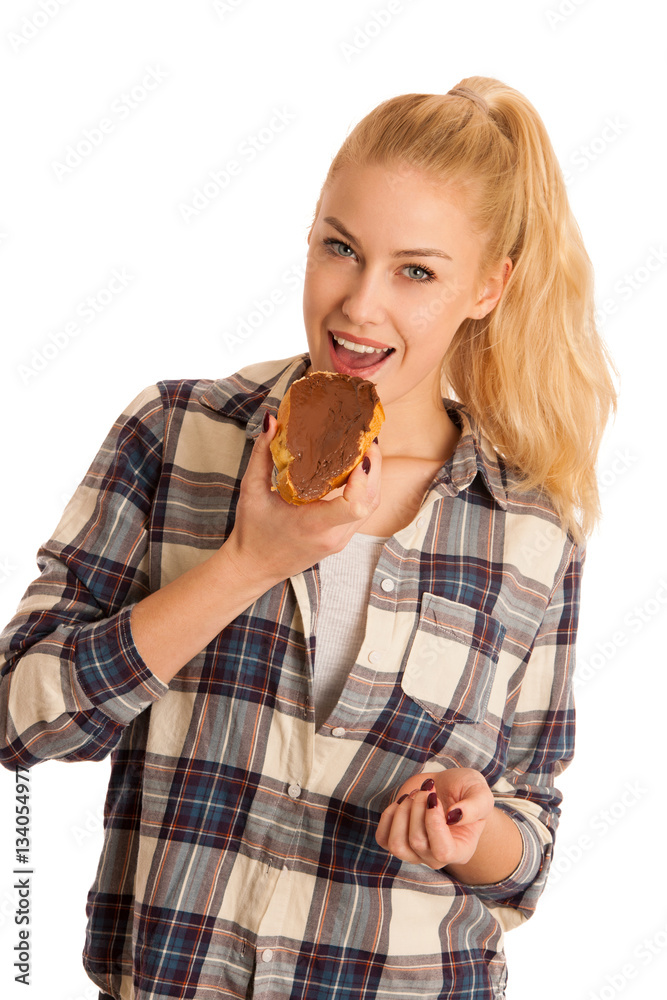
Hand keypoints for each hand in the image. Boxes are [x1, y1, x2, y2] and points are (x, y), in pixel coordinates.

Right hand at [219, 414, 381, 587]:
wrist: (253, 567)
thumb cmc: (252, 532)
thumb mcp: (251, 490)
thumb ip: (262, 454)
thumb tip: (272, 421)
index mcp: (313, 525)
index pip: (354, 506)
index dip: (364, 479)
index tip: (362, 454)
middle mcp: (332, 536)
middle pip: (371, 501)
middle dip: (375, 468)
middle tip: (367, 439)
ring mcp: (340, 540)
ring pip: (372, 507)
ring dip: (373, 478)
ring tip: (364, 450)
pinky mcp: (341, 540)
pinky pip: (363, 513)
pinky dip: (365, 490)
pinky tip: (357, 470)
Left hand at [375, 768, 494, 870]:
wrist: (447, 787)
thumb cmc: (466, 792)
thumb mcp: (480, 793)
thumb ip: (474, 806)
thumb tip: (454, 816)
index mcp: (461, 850)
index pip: (442, 851)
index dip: (433, 823)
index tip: (434, 798)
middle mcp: (436, 857)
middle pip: (416, 842)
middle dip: (417, 807)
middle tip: (427, 790)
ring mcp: (415, 852)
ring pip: (396, 845)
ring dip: (402, 812)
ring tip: (414, 796)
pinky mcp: (398, 840)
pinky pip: (382, 838)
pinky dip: (388, 816)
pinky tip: (402, 802)